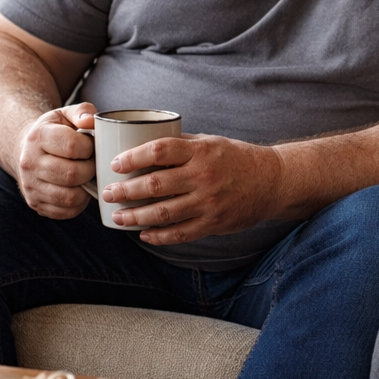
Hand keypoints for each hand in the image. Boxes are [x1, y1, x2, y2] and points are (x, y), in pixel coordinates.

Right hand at [15, 103, 97, 218]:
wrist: (26, 150)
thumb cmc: (54, 131)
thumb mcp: (65, 114)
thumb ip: (82, 111)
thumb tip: (91, 120)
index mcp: (38, 137)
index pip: (71, 146)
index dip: (89, 148)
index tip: (90, 146)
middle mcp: (29, 163)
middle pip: (72, 174)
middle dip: (90, 170)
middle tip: (92, 163)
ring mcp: (30, 186)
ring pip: (69, 197)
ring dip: (86, 189)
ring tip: (86, 177)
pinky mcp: (35, 203)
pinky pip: (66, 211)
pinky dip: (79, 203)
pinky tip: (78, 189)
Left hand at [102, 134, 284, 244]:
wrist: (271, 181)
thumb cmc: (236, 158)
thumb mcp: (210, 142)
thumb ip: (181, 145)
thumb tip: (143, 143)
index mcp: (201, 151)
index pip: (160, 150)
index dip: (133, 157)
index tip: (115, 163)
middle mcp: (204, 176)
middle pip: (156, 184)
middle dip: (126, 191)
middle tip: (107, 193)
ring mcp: (208, 202)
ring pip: (164, 212)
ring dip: (136, 216)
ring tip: (118, 217)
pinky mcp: (213, 223)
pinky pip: (180, 233)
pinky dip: (159, 235)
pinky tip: (144, 234)